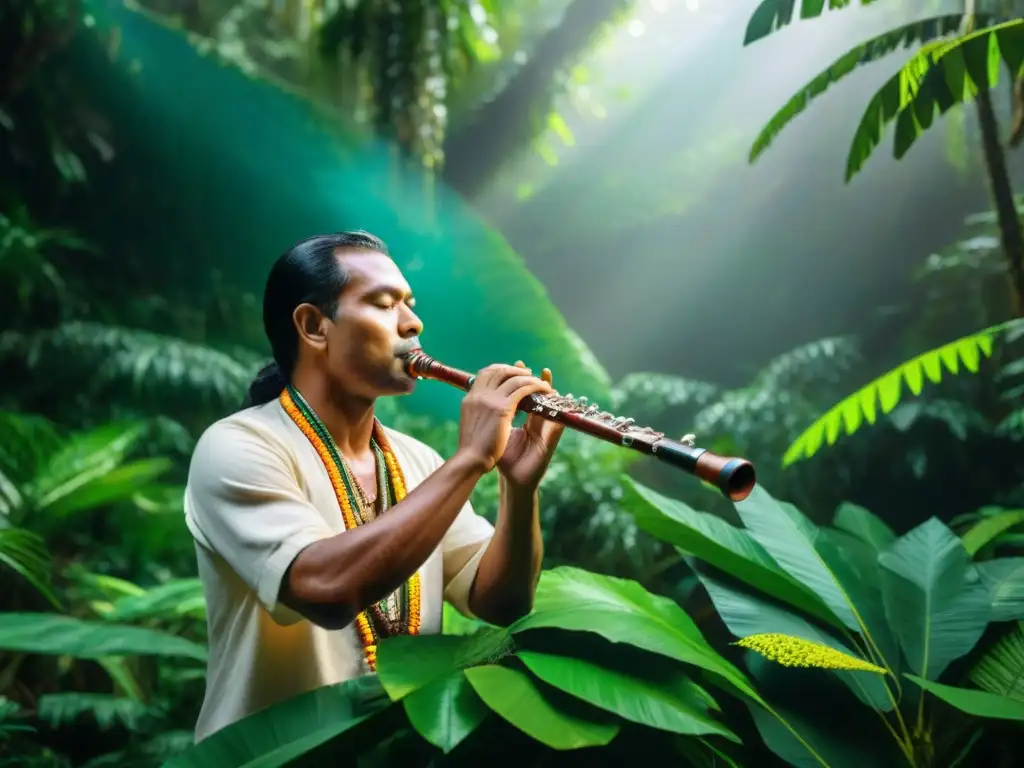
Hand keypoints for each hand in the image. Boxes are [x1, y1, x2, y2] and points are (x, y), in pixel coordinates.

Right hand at [456, 363, 553, 472]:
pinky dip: (535, 387)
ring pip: (514, 379)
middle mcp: (479, 394)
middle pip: (499, 371)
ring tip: (540, 383)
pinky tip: (544, 391)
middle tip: (528, 373)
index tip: (511, 372)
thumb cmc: (472, 447)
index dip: (500, 369)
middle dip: (516, 370)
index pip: (485, 373)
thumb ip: (478, 411)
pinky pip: (523, 389)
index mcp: (470, 397)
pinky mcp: (502, 408)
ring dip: (529, 378)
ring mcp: (490, 400)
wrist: (471, 459)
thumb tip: (484, 408)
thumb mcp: (471, 422)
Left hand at [496, 361, 565, 490]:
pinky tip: (556, 397)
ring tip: (545, 374)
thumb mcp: (497, 435)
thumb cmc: (503, 460)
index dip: (519, 381)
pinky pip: (559, 421)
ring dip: (548, 389)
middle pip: (537, 396)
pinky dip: (558, 409)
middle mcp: (536, 423)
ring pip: (550, 404)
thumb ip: (493, 419)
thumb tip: (479, 401)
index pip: (523, 395)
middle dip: (533, 380)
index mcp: (524, 420)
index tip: (514, 366)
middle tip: (526, 367)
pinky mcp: (552, 440)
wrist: (515, 481)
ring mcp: (545, 430)